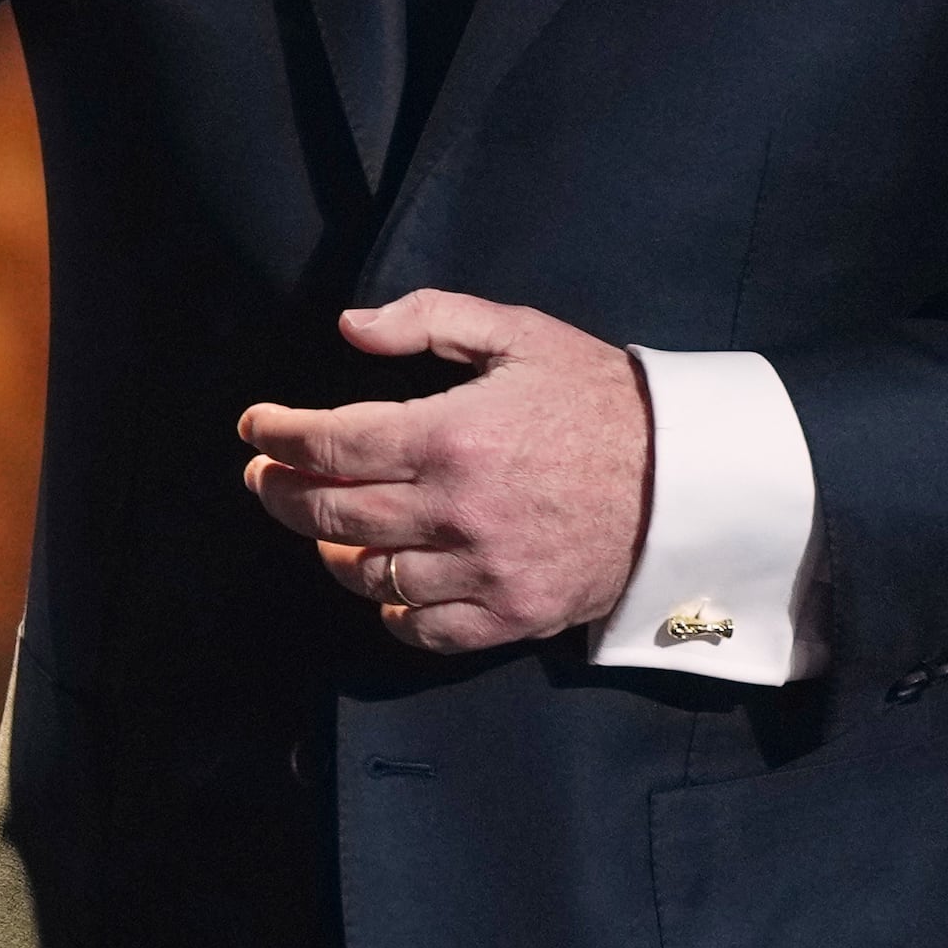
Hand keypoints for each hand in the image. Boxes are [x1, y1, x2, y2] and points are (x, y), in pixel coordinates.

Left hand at [239, 293, 652, 653]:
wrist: (691, 479)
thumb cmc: (602, 398)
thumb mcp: (519, 334)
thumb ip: (429, 318)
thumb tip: (349, 327)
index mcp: (451, 436)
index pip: (329, 443)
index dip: (277, 436)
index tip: (255, 427)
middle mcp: (457, 510)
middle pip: (331, 513)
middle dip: (280, 493)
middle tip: (263, 477)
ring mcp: (484, 571)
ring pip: (368, 575)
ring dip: (330, 551)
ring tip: (321, 526)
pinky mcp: (513, 614)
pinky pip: (424, 628)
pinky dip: (391, 609)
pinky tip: (383, 582)